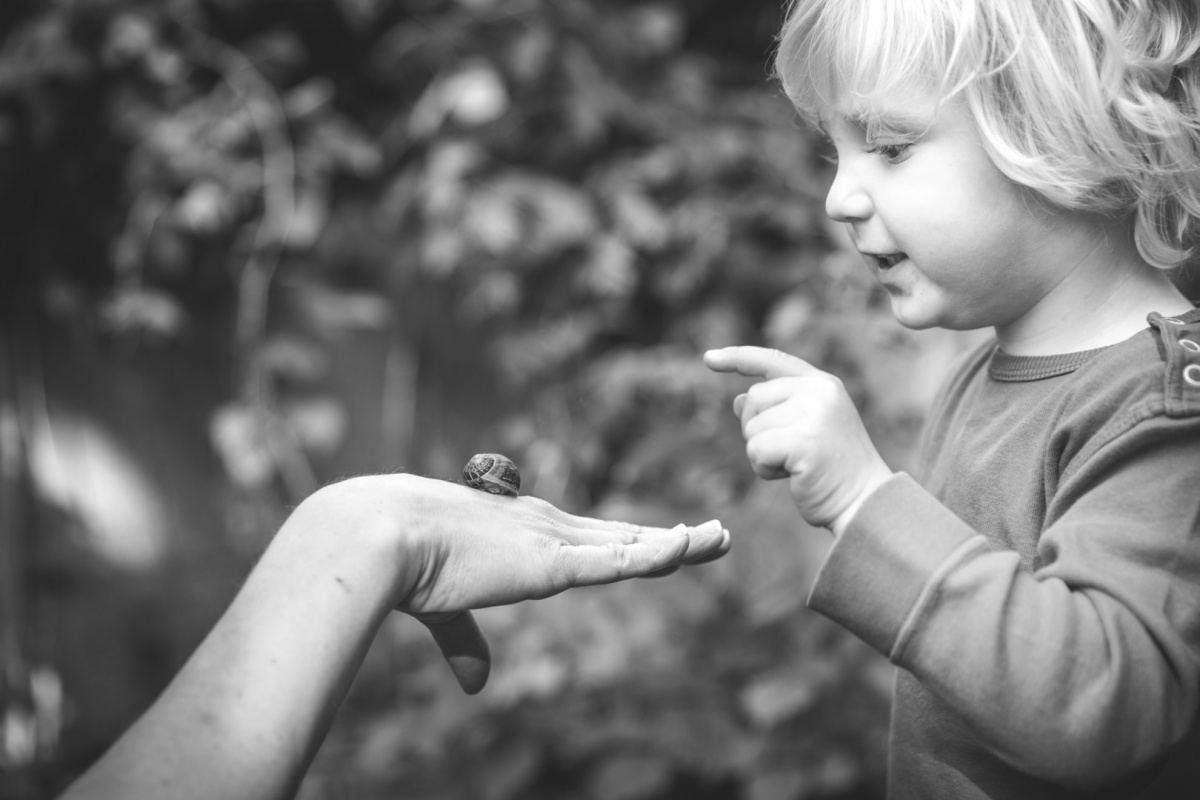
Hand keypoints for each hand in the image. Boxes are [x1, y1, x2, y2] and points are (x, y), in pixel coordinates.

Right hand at [306, 475, 729, 692]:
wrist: (381, 534)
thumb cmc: (405, 562)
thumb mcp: (446, 606)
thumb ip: (465, 640)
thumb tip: (476, 686)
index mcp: (523, 534)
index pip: (591, 540)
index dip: (628, 540)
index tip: (659, 540)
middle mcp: (546, 529)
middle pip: (625, 536)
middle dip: (670, 537)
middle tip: (712, 534)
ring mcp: (553, 541)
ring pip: (633, 543)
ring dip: (682, 542)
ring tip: (721, 537)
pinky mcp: (552, 559)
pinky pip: (616, 558)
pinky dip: (656, 552)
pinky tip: (690, 546)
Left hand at [704, 346, 892, 532]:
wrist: (866, 502)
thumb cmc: (833, 471)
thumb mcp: (805, 430)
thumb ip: (776, 410)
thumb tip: (738, 400)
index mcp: (823, 384)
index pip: (773, 360)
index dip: (738, 358)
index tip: (709, 358)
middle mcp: (819, 391)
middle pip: (753, 399)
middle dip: (758, 430)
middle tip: (791, 453)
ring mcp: (813, 413)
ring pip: (751, 428)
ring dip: (763, 454)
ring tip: (797, 466)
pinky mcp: (803, 440)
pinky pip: (756, 450)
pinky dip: (765, 468)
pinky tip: (793, 476)